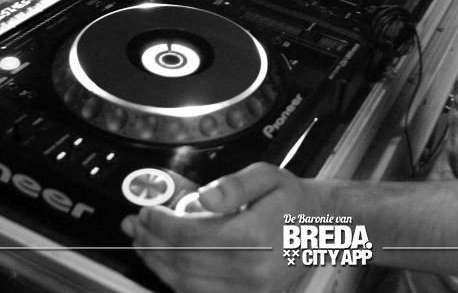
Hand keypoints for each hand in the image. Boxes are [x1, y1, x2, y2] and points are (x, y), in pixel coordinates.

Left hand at [122, 163, 328, 292]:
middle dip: (152, 242)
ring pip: (187, 284)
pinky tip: (166, 263)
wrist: (321, 227)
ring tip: (143, 243)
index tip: (146, 210)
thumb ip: (233, 184)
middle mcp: (252, 269)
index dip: (161, 223)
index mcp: (255, 234)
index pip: (191, 234)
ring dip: (157, 263)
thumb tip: (203, 197)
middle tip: (136, 226)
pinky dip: (176, 281)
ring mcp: (250, 290)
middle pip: (183, 261)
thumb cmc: (292, 200)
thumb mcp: (267, 175)